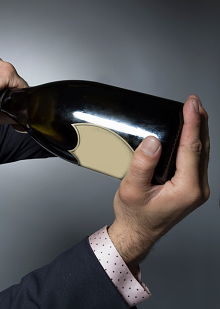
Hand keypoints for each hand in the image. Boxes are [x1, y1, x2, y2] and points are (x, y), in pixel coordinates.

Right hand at [108, 95, 209, 270]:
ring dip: (198, 130)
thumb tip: (153, 141)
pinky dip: (194, 142)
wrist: (137, 233)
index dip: (192, 123)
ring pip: (202, 152)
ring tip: (193, 110)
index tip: (190, 104)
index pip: (192, 148)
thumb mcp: (131, 189)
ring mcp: (197, 188)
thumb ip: (142, 165)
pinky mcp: (191, 187)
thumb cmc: (134, 215)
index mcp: (187, 189)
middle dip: (199, 121)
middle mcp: (198, 188)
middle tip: (192, 101)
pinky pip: (197, 159)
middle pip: (202, 147)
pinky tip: (189, 132)